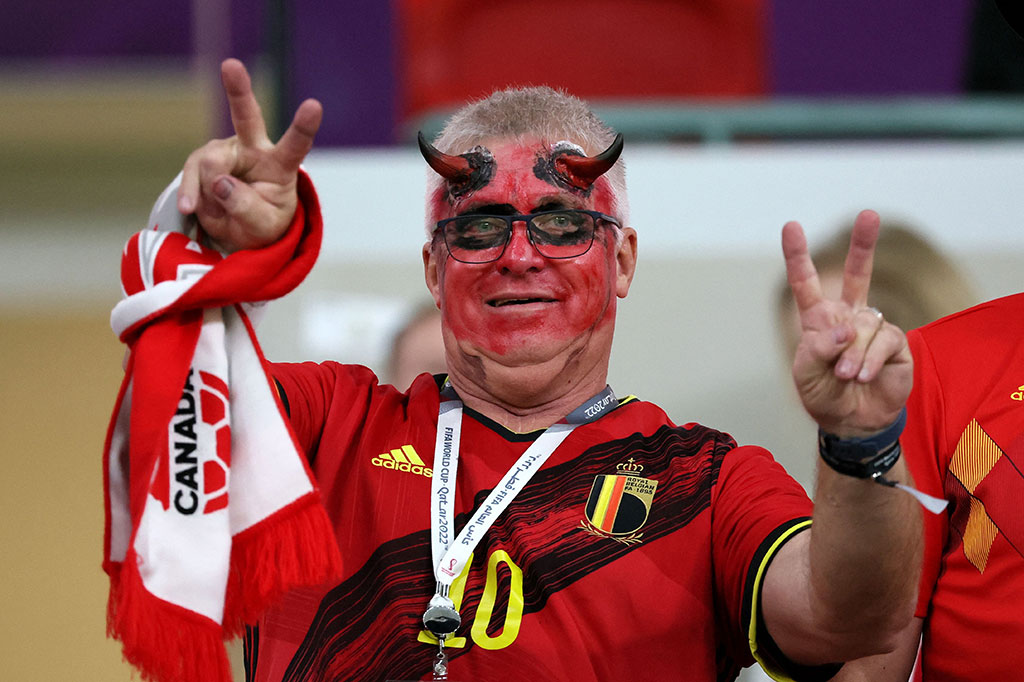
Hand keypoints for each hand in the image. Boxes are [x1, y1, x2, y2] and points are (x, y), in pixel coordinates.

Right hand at [177, 58, 322, 251]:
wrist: (239, 229)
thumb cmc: (262, 223)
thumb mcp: (263, 227)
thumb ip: (246, 208)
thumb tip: (220, 183)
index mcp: (281, 164)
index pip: (296, 145)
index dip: (304, 126)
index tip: (314, 106)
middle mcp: (254, 149)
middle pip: (247, 116)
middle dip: (237, 89)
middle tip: (231, 66)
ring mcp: (226, 151)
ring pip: (209, 165)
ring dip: (210, 196)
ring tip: (220, 214)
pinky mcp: (202, 160)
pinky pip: (191, 175)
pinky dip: (191, 195)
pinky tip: (190, 208)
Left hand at [782, 210, 911, 437]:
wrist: (851, 422)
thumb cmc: (823, 394)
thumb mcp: (805, 374)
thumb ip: (816, 349)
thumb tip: (844, 329)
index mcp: (820, 319)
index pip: (807, 282)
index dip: (798, 255)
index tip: (791, 226)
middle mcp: (848, 317)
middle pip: (859, 273)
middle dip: (864, 244)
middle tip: (870, 215)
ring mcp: (873, 328)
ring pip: (863, 325)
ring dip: (852, 354)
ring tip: (846, 375)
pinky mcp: (895, 344)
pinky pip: (883, 341)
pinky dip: (870, 361)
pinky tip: (863, 376)